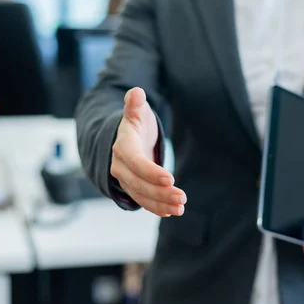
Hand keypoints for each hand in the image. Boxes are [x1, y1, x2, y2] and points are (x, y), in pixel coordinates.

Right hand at [111, 87, 185, 216]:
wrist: (126, 137)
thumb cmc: (136, 122)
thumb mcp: (137, 111)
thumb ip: (135, 104)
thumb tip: (136, 92)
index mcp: (123, 146)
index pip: (135, 162)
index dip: (151, 172)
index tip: (171, 178)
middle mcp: (121, 165)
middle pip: (139, 183)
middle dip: (160, 192)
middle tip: (182, 197)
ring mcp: (125, 178)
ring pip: (141, 195)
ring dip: (160, 203)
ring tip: (180, 207)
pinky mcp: (133, 187)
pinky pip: (143, 200)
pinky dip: (156, 207)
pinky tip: (171, 211)